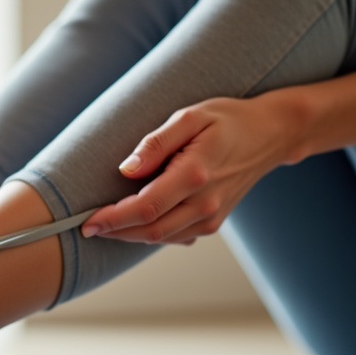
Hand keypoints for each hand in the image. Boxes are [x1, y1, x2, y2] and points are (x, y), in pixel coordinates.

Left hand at [80, 95, 305, 244]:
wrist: (270, 135)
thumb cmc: (228, 119)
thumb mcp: (190, 116)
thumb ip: (156, 143)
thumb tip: (125, 169)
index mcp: (195, 174)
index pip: (145, 207)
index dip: (112, 219)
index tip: (87, 221)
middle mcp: (205, 202)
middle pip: (149, 230)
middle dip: (114, 231)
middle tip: (85, 227)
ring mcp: (212, 216)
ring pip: (161, 237)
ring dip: (129, 235)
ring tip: (104, 225)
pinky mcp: (213, 221)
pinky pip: (175, 235)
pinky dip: (151, 233)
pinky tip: (135, 222)